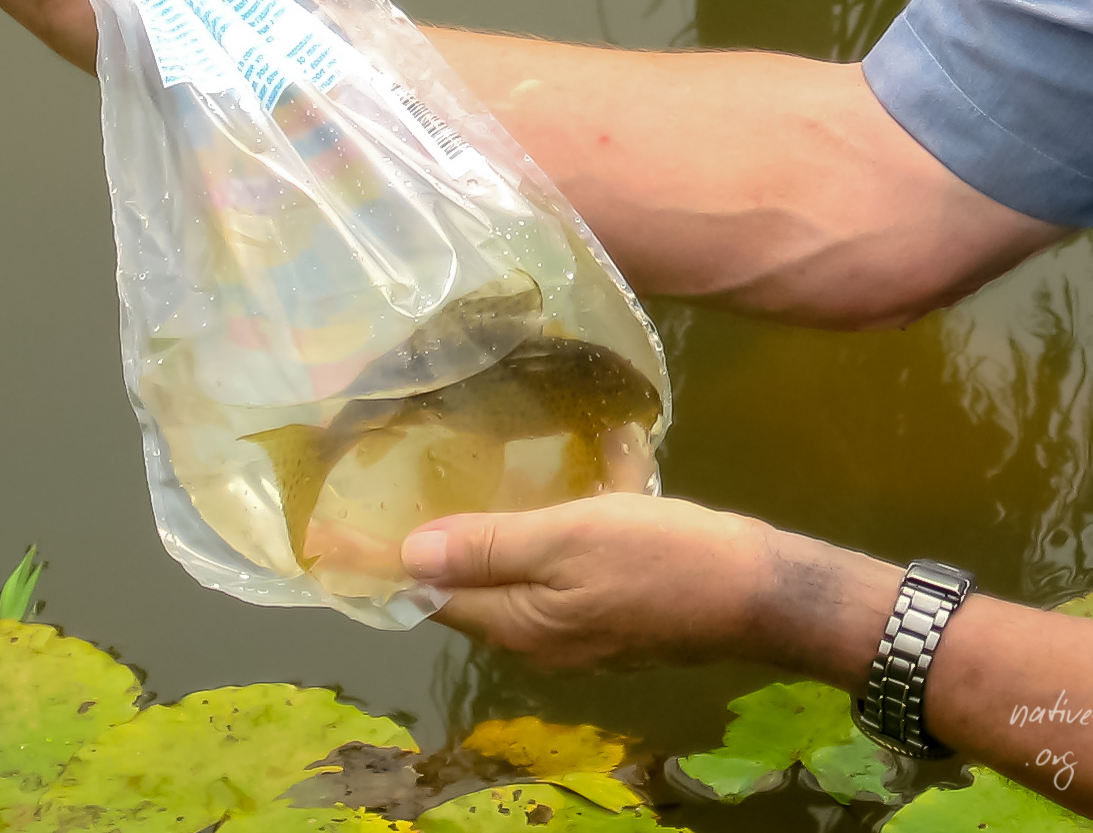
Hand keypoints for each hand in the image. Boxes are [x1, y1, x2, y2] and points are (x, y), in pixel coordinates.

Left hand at [399, 494, 775, 667]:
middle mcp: (541, 634)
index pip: (429, 596)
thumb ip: (489, 547)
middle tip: (404, 488)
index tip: (332, 538)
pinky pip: (575, 557)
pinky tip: (598, 457)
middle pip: (473, 586)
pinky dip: (573, 517)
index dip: (382, 564)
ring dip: (508, 523)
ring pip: (525, 567)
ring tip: (485, 469)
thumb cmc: (661, 558)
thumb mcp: (568, 540)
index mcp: (520, 623)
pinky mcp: (617, 602)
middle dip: (441, 542)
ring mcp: (582, 622)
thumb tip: (409, 554)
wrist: (761, 589)